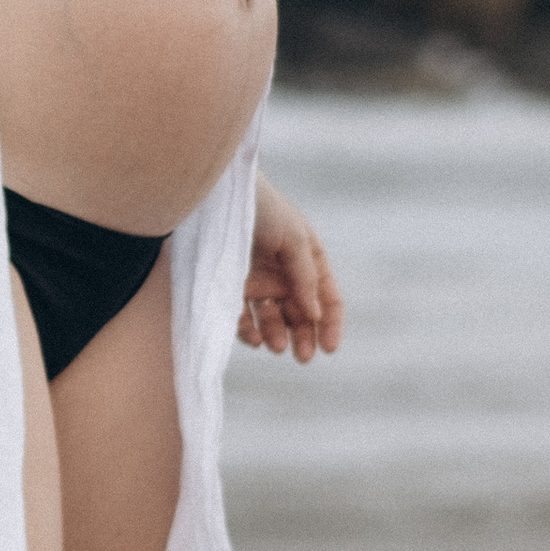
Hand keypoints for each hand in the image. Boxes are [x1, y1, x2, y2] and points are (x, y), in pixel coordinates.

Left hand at [238, 172, 342, 363]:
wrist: (217, 193)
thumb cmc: (262, 208)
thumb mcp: (293, 238)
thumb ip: (305, 277)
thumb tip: (315, 315)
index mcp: (308, 260)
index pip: (327, 298)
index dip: (331, 324)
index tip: (329, 348)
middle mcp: (284, 275)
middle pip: (301, 315)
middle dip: (304, 337)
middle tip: (302, 357)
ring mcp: (258, 282)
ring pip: (272, 320)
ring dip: (278, 336)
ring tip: (276, 347)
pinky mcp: (230, 287)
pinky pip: (243, 318)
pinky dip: (249, 332)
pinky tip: (254, 339)